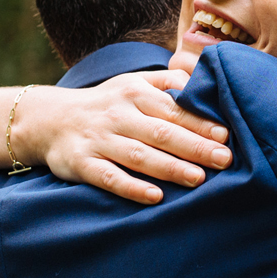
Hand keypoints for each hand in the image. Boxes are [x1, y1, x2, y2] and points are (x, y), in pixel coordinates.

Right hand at [14, 71, 231, 205]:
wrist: (49, 119)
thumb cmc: (106, 103)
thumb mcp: (133, 82)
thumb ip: (168, 82)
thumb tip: (205, 80)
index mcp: (135, 93)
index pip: (174, 108)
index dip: (201, 122)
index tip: (227, 134)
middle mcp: (118, 115)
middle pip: (161, 132)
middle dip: (195, 146)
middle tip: (225, 159)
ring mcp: (100, 140)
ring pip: (138, 155)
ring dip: (170, 167)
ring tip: (198, 178)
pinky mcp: (82, 163)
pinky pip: (109, 177)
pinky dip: (131, 187)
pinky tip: (155, 197)